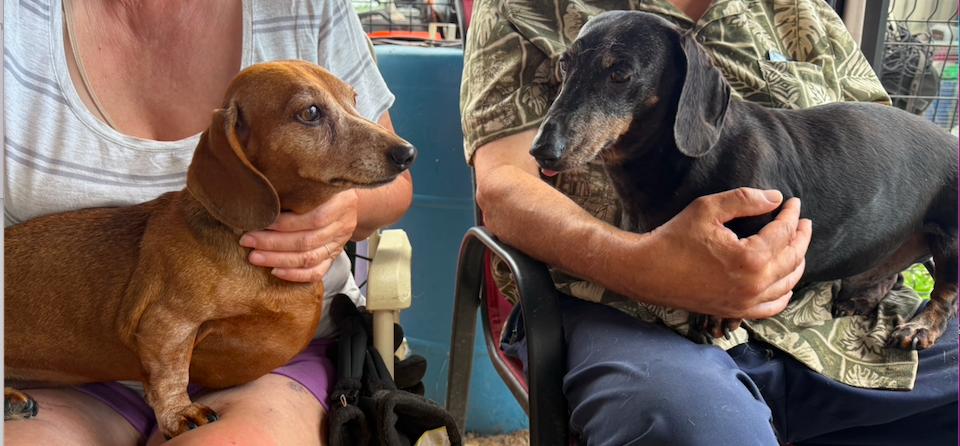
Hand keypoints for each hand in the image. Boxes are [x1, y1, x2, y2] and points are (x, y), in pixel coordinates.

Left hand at [239, 190, 358, 281]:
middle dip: (273, 243)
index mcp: (340, 203)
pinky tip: (276, 271)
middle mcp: (342, 226)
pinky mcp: (333, 257)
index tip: (260, 221)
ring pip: (309, 258)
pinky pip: (317, 272)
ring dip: (279, 259)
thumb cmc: (326, 189)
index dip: (285, 223)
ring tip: (255, 257)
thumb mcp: (318, 182)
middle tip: (248, 240)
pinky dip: (295, 275)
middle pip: (307, 240)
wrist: (350, 203)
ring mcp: (338, 244)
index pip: (313, 218)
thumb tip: (264, 195)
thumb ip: (298, 189)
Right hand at [645, 188, 811, 318]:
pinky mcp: (736, 311)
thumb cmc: (674, 238)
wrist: (648, 271)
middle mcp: (754, 284)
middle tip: (803, 222)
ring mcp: (746, 302)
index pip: (783, 232)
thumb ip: (745, 200)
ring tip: (797, 245)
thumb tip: (776, 198)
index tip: (792, 202)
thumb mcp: (707, 208)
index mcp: (751, 258)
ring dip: (798, 262)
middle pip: (793, 258)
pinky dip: (785, 292)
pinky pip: (773, 307)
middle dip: (801, 237)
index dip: (791, 214)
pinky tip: (785, 280)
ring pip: (788, 283)